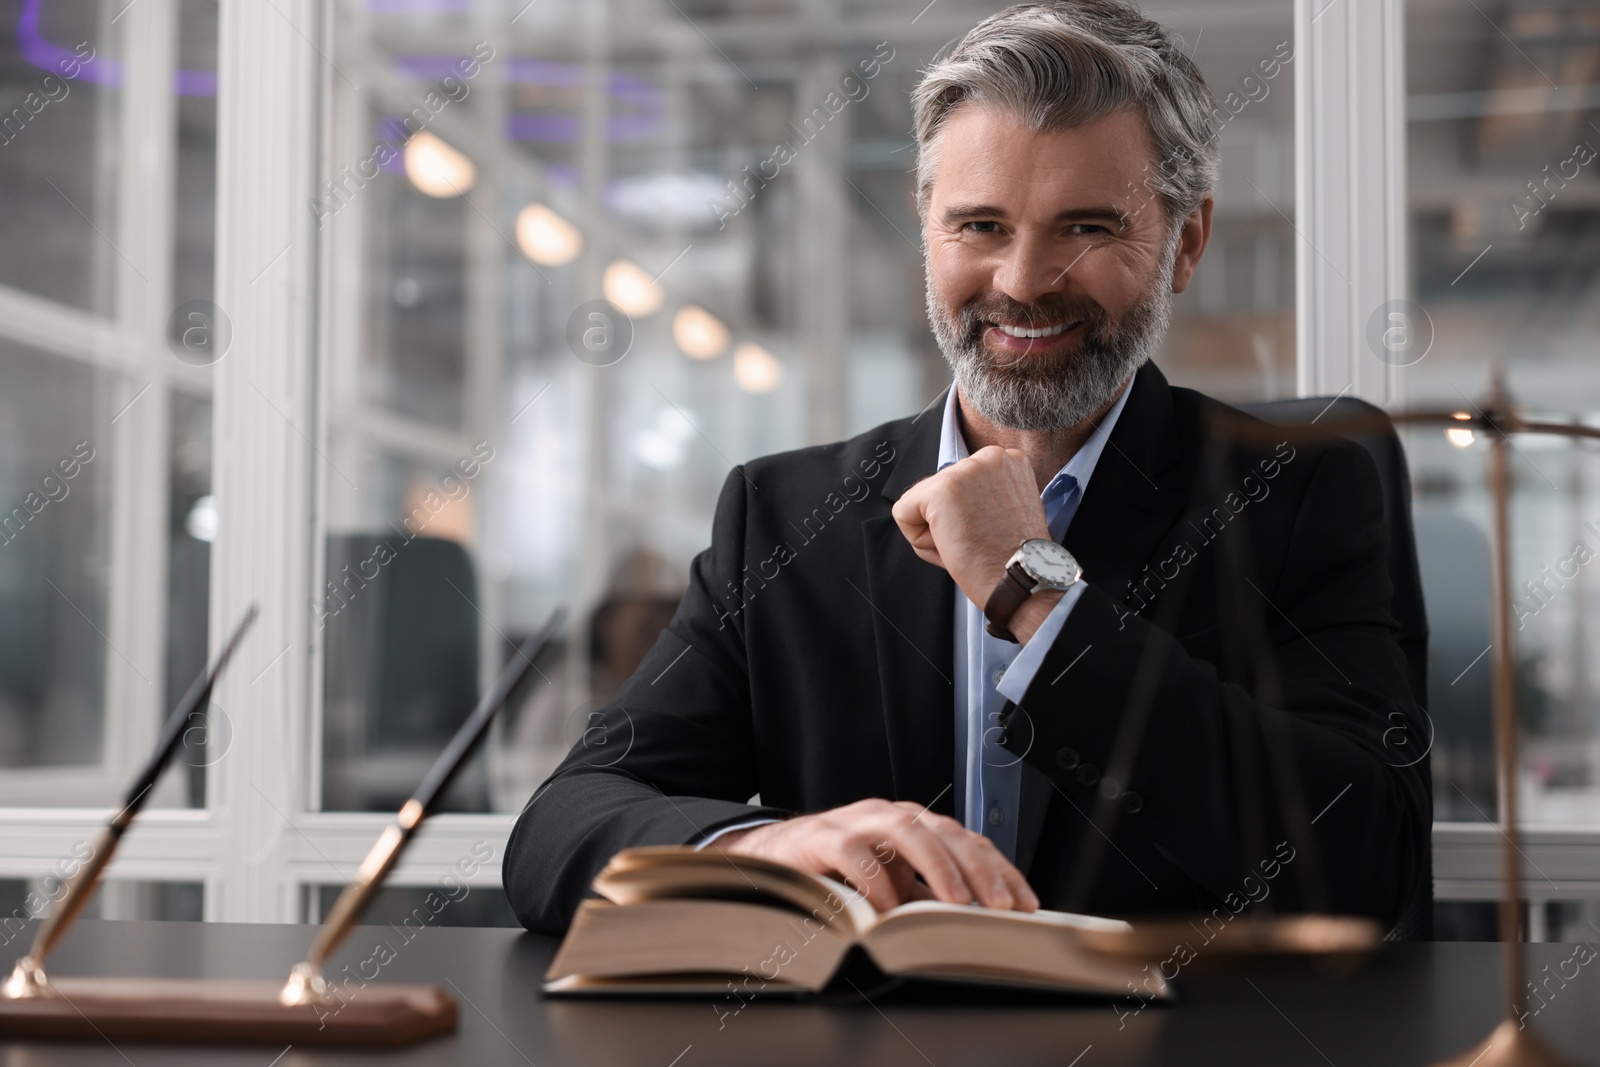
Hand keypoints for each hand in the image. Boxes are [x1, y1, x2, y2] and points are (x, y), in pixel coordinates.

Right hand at [713, 798, 1038, 912]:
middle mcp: (890, 816)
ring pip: (908, 832)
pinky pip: (854, 854)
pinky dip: (875, 880)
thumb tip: (979, 923)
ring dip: (939, 867)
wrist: (773, 857)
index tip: (1025, 903)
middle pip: (947, 833)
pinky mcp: (822, 837)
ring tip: (957, 903)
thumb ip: (928, 892)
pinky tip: (889, 909)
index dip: (1000, 869)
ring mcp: (856, 822)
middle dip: (980, 869)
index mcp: (914, 824)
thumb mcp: (892, 882)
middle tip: (1002, 906)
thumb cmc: (838, 872)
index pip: (968, 841)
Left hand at [891, 446, 1051, 623]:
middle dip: (950, 521)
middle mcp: (989, 456)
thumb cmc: (1015, 558)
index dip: (966, 515)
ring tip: (970, 543)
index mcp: (1008, 460)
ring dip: (937, 531)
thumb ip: (980, 494)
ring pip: (920, 502)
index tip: (991, 530)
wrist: (1023, 581)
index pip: (960, 483)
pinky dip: (919, 539)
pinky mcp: (941, 490)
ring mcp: (965, 471)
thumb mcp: (1006, 509)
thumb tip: (950, 499)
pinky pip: (903, 513)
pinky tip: (952, 545)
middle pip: (938, 489)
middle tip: (980, 539)